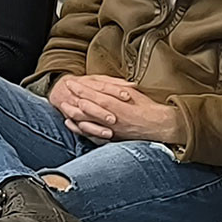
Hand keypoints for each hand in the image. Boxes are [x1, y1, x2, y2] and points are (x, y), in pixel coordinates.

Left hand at [49, 75, 182, 143]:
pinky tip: (71, 123)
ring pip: (86, 122)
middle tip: (64, 92)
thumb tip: (101, 84)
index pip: (93, 94)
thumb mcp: (132, 93)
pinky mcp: (110, 138)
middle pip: (86, 108)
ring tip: (63, 106)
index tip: (71, 82)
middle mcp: (111, 118)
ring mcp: (109, 130)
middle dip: (73, 99)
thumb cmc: (147, 108)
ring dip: (73, 114)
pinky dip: (79, 128)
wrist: (158, 126)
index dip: (80, 88)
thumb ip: (116, 89)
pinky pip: (91, 134)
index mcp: (116, 105)